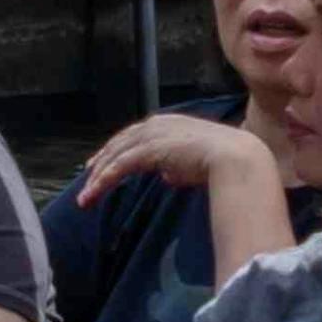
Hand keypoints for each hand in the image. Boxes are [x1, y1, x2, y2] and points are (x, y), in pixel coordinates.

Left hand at [78, 108, 276, 206]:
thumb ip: (177, 167)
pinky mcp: (149, 150)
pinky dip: (105, 179)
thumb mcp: (193, 162)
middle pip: (119, 144)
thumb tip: (166, 176)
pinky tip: (94, 191)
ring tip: (85, 197)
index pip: (133, 136)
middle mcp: (155, 125)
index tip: (101, 164)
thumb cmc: (222, 160)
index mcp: (167, 124)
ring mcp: (151, 136)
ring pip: (115, 156)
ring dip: (98, 177)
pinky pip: (120, 165)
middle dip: (100, 163)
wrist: (235, 157)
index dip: (116, 150)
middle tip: (86, 179)